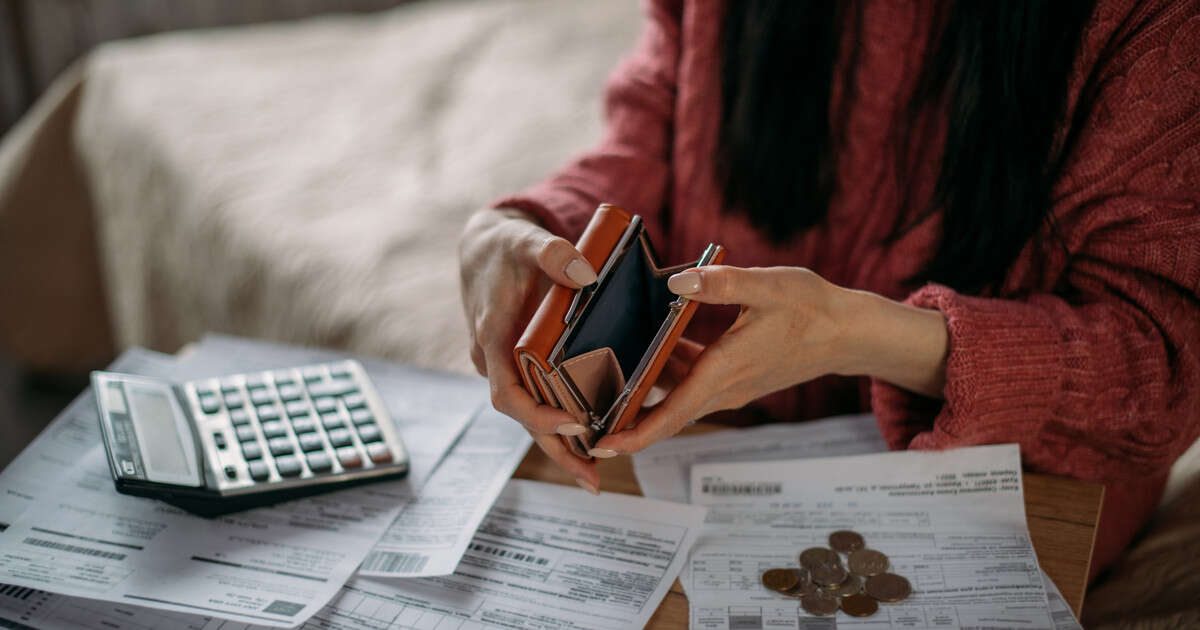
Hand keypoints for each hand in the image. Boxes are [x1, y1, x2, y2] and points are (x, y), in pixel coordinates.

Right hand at [458, 208, 602, 491]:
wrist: (484, 248)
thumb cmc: (504, 247)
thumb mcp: (525, 241)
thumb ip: (552, 253)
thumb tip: (586, 273)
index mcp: (492, 337)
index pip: (507, 391)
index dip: (537, 414)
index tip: (573, 424)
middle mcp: (496, 361)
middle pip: (523, 417)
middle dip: (557, 449)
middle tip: (592, 478)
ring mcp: (508, 367)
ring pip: (533, 415)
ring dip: (562, 446)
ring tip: (594, 477)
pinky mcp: (523, 366)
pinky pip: (542, 399)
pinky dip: (564, 422)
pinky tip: (594, 439)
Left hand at [590, 265, 948, 456]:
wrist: (849, 332)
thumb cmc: (813, 307)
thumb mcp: (768, 285)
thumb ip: (720, 282)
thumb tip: (675, 279)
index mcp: (726, 370)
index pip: (672, 412)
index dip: (635, 432)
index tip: (601, 444)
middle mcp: (724, 387)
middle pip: (665, 416)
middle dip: (624, 423)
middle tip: (579, 421)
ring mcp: (730, 386)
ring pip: (676, 399)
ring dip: (641, 398)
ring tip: (596, 384)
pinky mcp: (735, 378)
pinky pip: (691, 385)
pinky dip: (665, 377)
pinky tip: (645, 350)